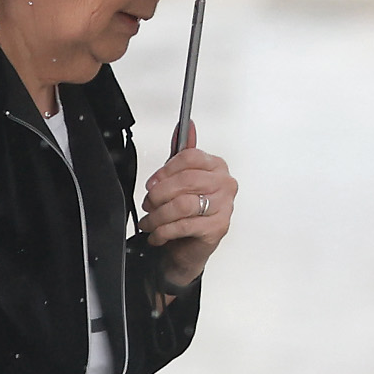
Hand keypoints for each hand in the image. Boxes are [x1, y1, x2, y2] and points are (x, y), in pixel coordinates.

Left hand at [139, 118, 238, 288]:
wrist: (190, 247)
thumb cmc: (188, 211)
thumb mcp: (181, 179)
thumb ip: (181, 154)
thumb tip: (185, 125)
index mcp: (216, 167)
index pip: (190, 157)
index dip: (165, 170)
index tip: (152, 182)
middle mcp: (225, 184)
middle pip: (185, 181)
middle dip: (158, 194)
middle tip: (148, 204)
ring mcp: (224, 206)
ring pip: (182, 204)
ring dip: (158, 215)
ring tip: (150, 222)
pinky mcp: (217, 227)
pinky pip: (183, 225)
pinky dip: (163, 231)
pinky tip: (157, 234)